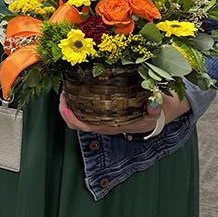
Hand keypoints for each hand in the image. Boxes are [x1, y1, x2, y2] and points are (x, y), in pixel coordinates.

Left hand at [59, 91, 191, 136]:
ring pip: (76, 118)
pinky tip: (75, 90)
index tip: (66, 105)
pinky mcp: (100, 114)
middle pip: (75, 123)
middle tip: (63, 93)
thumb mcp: (154, 114)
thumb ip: (154, 109)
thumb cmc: (150, 117)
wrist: (152, 119)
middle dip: (64, 109)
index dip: (72, 118)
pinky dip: (75, 102)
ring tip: (65, 90)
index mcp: (110, 126)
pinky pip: (82, 112)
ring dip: (67, 106)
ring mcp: (99, 119)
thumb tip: (152, 101)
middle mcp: (101, 124)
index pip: (85, 126)